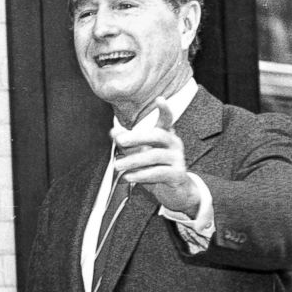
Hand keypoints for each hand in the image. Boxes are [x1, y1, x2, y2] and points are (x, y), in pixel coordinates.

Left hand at [112, 96, 199, 215]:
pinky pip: (159, 172)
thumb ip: (128, 143)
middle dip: (138, 137)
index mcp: (166, 136)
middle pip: (157, 136)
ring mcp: (178, 159)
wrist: (175, 192)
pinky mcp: (178, 175)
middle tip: (120, 141)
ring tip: (117, 166)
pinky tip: (129, 177)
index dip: (164, 110)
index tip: (160, 99)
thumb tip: (114, 132)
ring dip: (133, 160)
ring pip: (155, 156)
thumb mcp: (140, 154)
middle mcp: (174, 144)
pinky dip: (141, 175)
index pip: (167, 120)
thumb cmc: (156, 169)